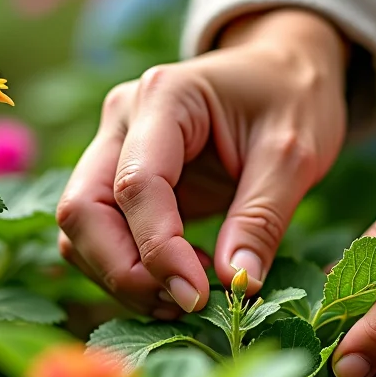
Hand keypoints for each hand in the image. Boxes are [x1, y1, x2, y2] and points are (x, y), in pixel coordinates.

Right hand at [57, 10, 346, 316]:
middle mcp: (124, 120)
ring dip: (122, 277)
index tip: (197, 297)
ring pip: (81, 229)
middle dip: (124, 271)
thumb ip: (262, 218)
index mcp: (165, 97)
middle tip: (187, 304)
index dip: (159, 250)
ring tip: (189, 298)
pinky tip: (182, 280)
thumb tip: (236, 283)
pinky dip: (130, 269)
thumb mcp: (294, 154)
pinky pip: (103, 235)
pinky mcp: (123, 180)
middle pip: (83, 209)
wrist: (282, 72)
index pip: (136, 184)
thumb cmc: (292, 99)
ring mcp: (116, 149)